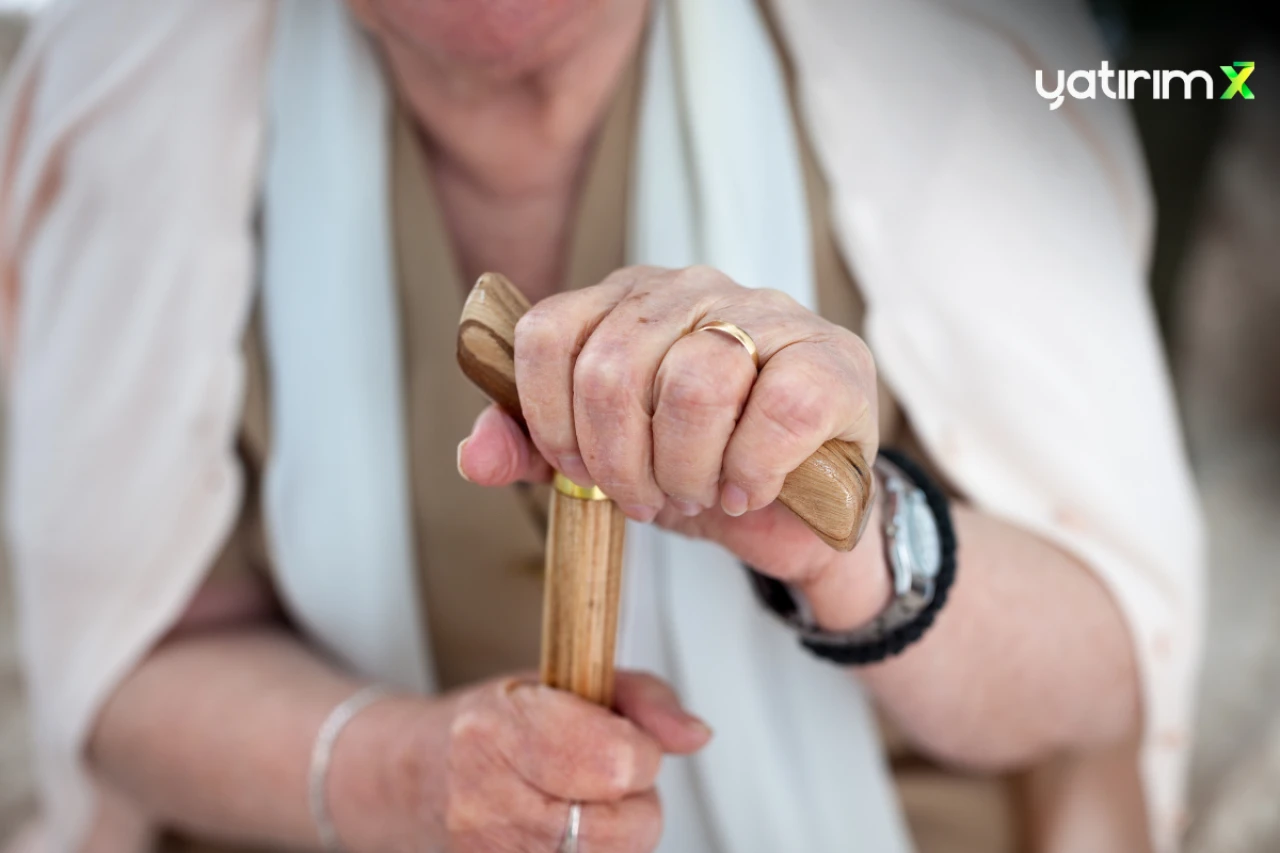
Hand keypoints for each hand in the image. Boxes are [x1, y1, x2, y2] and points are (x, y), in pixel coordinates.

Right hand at [330, 671, 710, 851]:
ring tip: (580, 804)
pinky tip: (569, 834)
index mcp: (500, 729)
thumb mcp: (562, 680)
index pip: (616, 761)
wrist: (414, 779)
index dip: (639, 752)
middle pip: (623, 829)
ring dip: (615, 836)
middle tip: (601, 776)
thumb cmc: (490, 726)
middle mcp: (486, 800)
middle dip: (633, 801)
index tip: (623, 741)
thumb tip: (693, 734)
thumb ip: (641, 698)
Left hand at [457, 265, 889, 628]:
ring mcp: (767, 315)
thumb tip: (474, 455)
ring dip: (686, 470)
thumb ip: (534, 452)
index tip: (577, 470)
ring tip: (700, 493)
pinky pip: (775, 410)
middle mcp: (692, 289)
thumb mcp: (603, 465)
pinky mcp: (831, 359)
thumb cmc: (697, 468)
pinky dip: (749, 471)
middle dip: (619, 462)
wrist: (796, 511)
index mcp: (626, 300)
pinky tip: (748, 488)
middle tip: (646, 498)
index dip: (547, 418)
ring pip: (694, 385)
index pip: (549, 333)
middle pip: (613, 368)